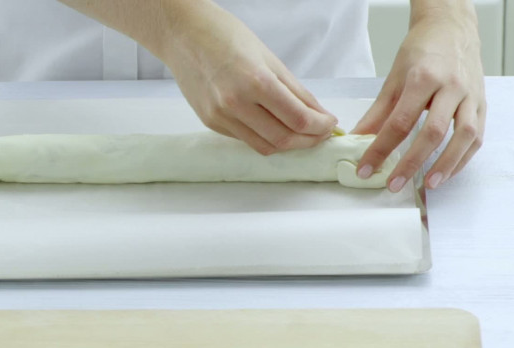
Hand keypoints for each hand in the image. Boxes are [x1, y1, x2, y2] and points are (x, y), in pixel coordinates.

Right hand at [162, 5, 337, 154]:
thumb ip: (295, 91)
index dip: (320, 127)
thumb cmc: (224, 36)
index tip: (330, 124)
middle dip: (308, 141)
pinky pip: (245, 139)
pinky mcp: (210, 122)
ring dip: (288, 144)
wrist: (183, 35)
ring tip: (300, 134)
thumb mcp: (269, 59)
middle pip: (283, 139)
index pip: (298, 119)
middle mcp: (236, 104)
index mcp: (255, 82)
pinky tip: (273, 126)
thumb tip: (317, 114)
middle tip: (320, 133)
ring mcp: (220, 117)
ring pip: (264, 146)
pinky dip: (264, 137)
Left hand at [352, 8, 485, 191]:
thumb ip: (377, 112)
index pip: (399, 122)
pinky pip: (477, 136)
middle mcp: (451, 87)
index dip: (380, 149)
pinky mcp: (483, 104)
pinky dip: (462, 157)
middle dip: (412, 163)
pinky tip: (446, 172)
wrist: (452, 28)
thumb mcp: (394, 78)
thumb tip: (357, 139)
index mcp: (423, 78)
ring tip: (428, 185)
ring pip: (463, 135)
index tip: (365, 169)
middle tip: (393, 185)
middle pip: (432, 132)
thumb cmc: (422, 51)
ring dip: (445, 164)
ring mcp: (471, 96)